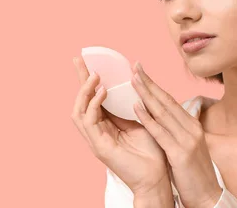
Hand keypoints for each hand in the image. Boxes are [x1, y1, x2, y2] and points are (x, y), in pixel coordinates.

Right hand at [71, 56, 172, 198]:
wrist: (157, 177)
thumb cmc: (153, 151)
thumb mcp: (141, 120)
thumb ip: (132, 104)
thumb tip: (132, 80)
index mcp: (106, 123)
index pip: (92, 97)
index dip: (88, 79)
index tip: (86, 58)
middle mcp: (97, 130)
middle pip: (80, 101)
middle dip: (79, 80)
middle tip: (80, 60)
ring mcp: (96, 139)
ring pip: (78, 111)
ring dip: (85, 91)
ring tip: (95, 76)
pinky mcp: (99, 147)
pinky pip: (89, 122)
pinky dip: (94, 105)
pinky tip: (102, 93)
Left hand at [131, 62, 222, 207]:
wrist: (207, 196)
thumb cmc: (193, 173)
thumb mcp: (186, 145)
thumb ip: (176, 130)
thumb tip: (161, 116)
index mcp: (191, 125)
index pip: (169, 100)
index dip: (154, 85)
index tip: (141, 72)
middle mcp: (190, 127)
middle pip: (166, 101)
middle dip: (149, 83)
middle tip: (134, 66)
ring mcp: (187, 139)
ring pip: (162, 112)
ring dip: (146, 94)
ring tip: (132, 79)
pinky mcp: (181, 153)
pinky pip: (160, 132)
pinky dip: (148, 118)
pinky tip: (136, 107)